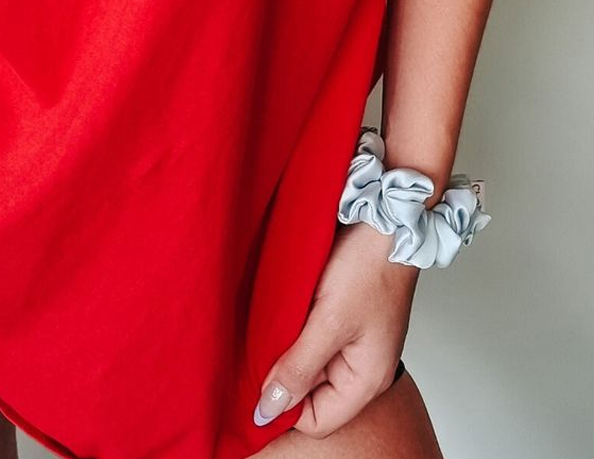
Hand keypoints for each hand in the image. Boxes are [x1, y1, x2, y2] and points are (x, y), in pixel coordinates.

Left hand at [254, 221, 418, 436]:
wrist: (386, 221)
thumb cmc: (369, 268)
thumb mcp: (328, 321)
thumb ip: (298, 367)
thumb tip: (269, 410)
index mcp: (366, 380)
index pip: (316, 420)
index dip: (284, 407)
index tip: (254, 383)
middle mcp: (361, 368)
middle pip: (311, 394)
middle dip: (283, 375)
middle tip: (258, 347)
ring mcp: (352, 343)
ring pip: (308, 364)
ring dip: (286, 349)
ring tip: (271, 325)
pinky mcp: (342, 319)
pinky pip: (311, 338)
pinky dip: (294, 330)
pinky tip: (281, 312)